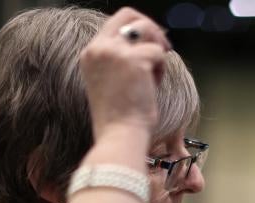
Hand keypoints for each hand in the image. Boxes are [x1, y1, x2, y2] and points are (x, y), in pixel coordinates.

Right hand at [79, 8, 171, 140]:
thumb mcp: (110, 82)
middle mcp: (99, 48)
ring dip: (157, 52)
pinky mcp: (135, 60)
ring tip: (154, 78)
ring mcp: (115, 52)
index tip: (150, 42)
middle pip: (129, 15)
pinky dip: (161, 71)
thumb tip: (145, 44)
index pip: (115, 23)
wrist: (119, 136)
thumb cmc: (119, 118)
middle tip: (163, 47)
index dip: (137, 28)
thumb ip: (120, 60)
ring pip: (147, 31)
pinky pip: (159, 53)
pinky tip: (152, 89)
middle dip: (151, 27)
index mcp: (90, 54)